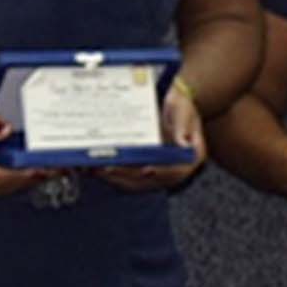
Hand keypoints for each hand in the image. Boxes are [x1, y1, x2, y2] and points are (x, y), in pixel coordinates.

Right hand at [0, 91, 47, 199]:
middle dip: (29, 178)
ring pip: (2, 190)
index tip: (40, 168)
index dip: (18, 174)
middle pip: (1, 186)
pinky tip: (32, 171)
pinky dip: (17, 180)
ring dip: (26, 181)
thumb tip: (4, 130)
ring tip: (50, 169)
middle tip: (56, 167)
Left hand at [98, 75, 208, 192]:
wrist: (173, 105)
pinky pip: (128, 176)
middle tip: (108, 168)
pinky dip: (113, 174)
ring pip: (137, 181)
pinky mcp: (145, 168)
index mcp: (190, 157)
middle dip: (128, 175)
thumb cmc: (180, 105)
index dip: (162, 172)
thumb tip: (182, 143)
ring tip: (96, 169)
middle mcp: (175, 168)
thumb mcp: (183, 108)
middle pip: (151, 180)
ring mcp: (158, 170)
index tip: (146, 170)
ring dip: (116, 178)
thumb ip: (182, 124)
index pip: (177, 170)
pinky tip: (96, 167)